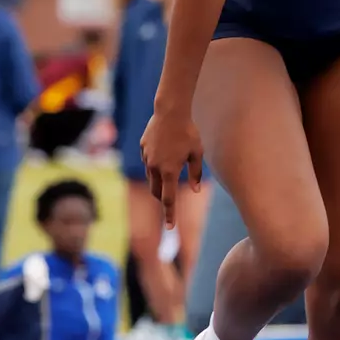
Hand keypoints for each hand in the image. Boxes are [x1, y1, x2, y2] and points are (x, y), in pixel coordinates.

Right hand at [140, 108, 203, 227]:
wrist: (170, 111)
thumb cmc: (188, 132)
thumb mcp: (197, 153)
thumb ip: (196, 173)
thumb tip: (194, 190)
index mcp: (170, 171)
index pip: (169, 199)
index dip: (170, 214)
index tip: (170, 227)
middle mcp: (155, 167)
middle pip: (157, 191)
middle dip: (163, 199)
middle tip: (171, 201)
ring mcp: (147, 158)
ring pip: (151, 178)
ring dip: (159, 181)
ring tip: (171, 169)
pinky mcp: (142, 148)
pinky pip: (148, 162)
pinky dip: (156, 164)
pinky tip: (164, 151)